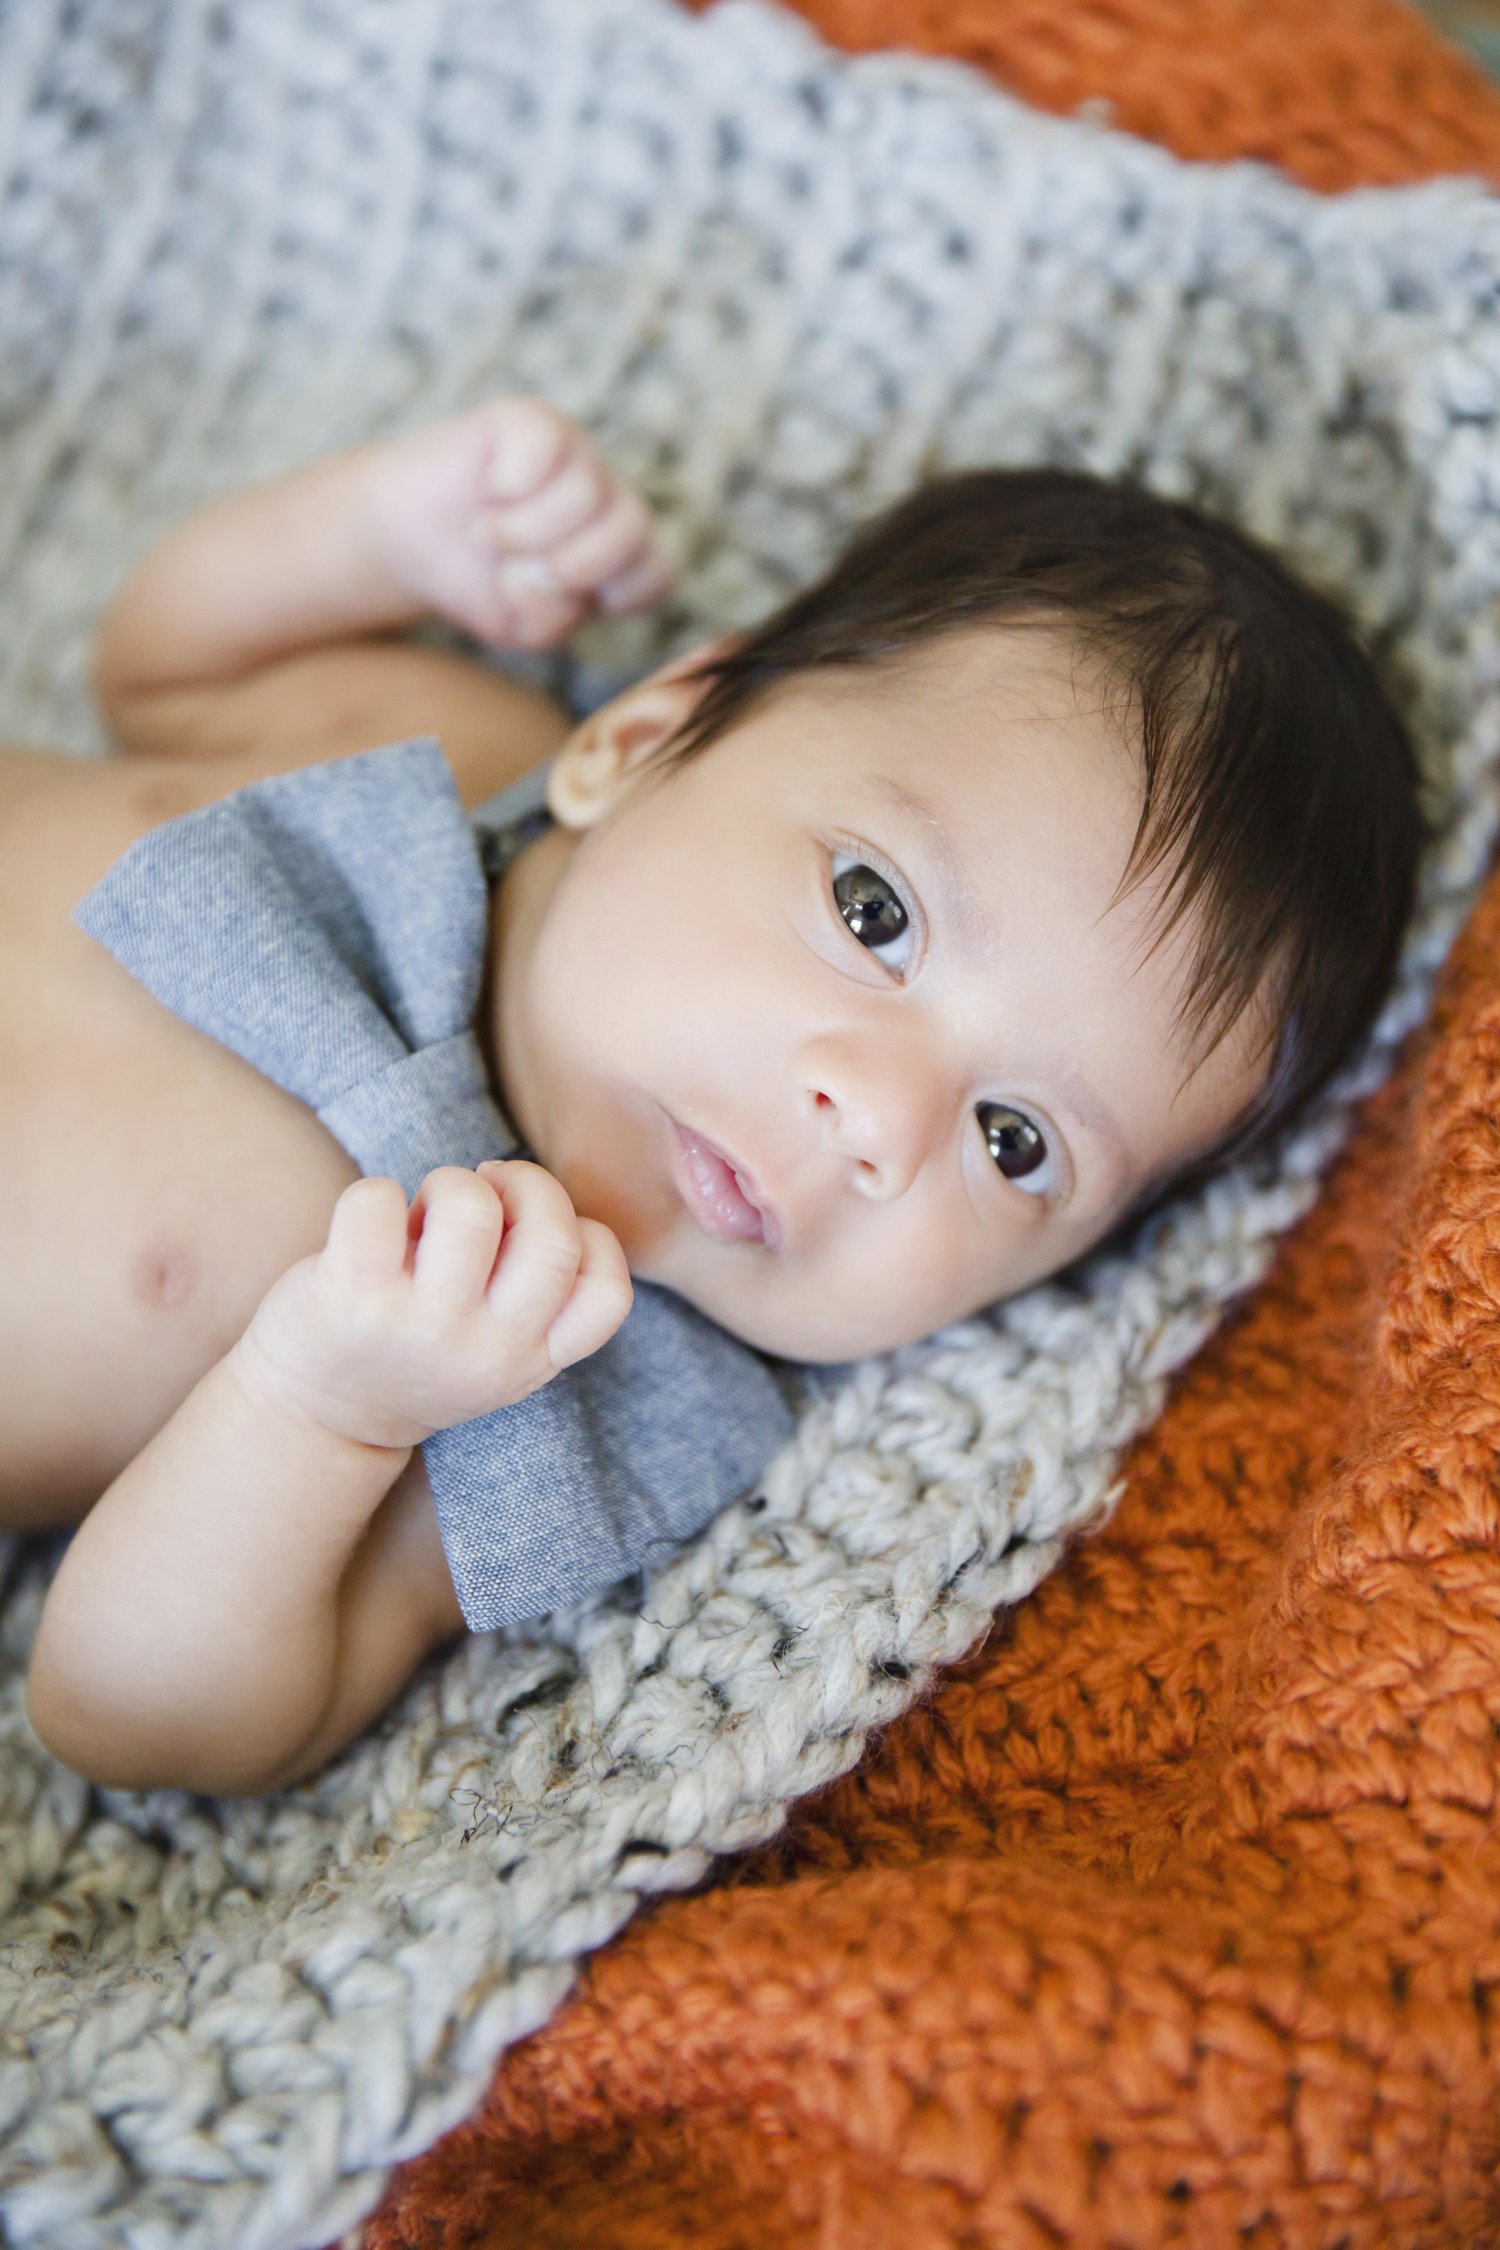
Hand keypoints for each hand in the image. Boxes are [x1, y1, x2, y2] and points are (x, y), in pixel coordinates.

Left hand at [231, 1161, 632, 1450]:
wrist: (319, 1415)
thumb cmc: (416, 1350)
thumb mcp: (494, 1347)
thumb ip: (528, 1287)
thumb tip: (508, 1180)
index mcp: (532, 1359)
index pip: (608, 1296)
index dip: (589, 1237)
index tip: (538, 1235)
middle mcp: (488, 1351)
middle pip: (553, 1240)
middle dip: (530, 1184)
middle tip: (491, 1191)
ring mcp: (421, 1327)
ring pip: (470, 1209)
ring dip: (450, 1184)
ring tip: (426, 1213)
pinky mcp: (354, 1298)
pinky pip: (379, 1201)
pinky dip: (378, 1194)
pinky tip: (374, 1224)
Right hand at [363, 397, 672, 647]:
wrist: (406, 539)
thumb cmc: (474, 580)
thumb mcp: (516, 625)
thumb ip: (552, 620)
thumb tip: (553, 580)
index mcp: (616, 552)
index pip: (657, 572)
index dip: (612, 595)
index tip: (562, 599)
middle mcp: (604, 498)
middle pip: (634, 528)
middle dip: (571, 566)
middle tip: (515, 570)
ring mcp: (573, 453)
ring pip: (586, 493)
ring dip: (521, 532)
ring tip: (486, 534)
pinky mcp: (530, 419)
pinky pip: (544, 446)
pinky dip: (507, 485)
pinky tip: (487, 491)